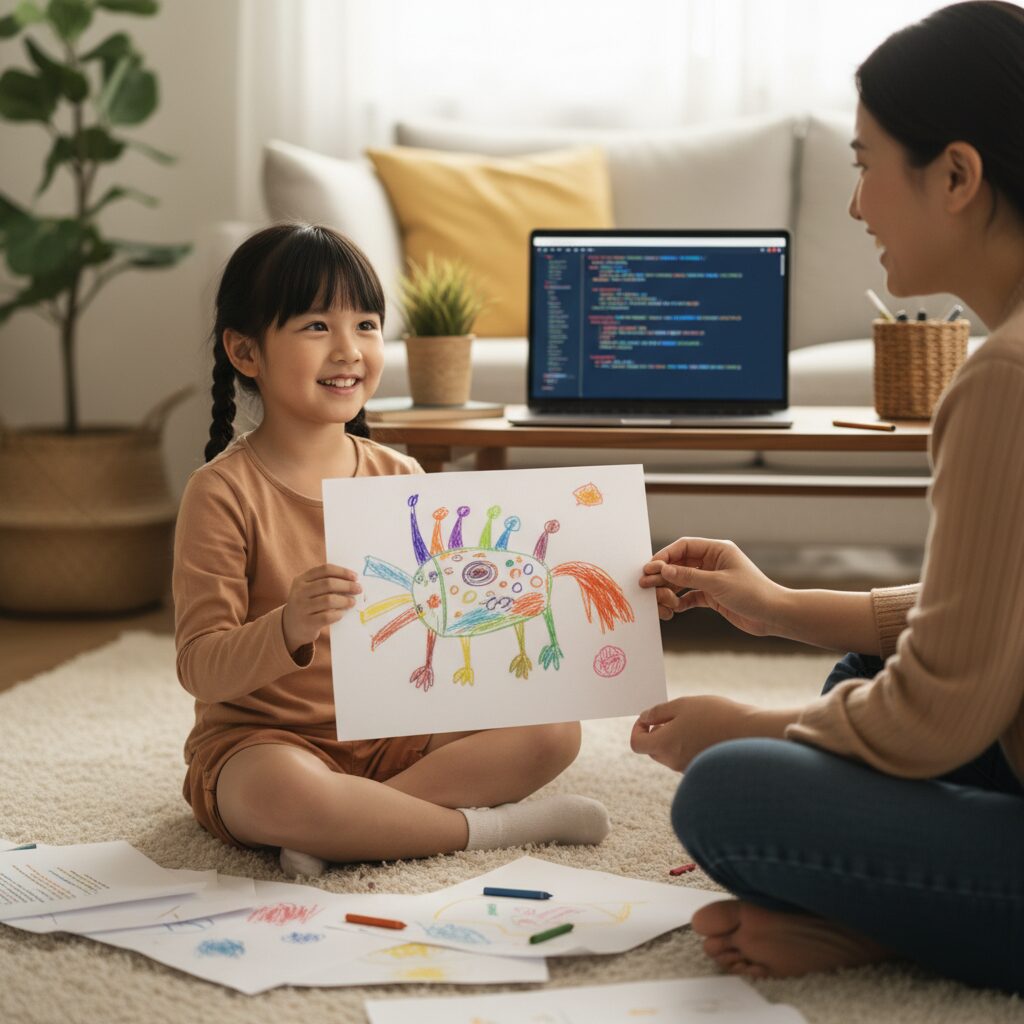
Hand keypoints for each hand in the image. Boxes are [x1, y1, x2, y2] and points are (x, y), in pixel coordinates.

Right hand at [282, 563, 361, 652]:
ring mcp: (301, 607)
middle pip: (328, 584)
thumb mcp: (309, 590)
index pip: (325, 570)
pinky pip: (327, 616)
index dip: (342, 572)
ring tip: (352, 602)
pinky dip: (338, 614)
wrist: (291, 626)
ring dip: (345, 600)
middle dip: (347, 585)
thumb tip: (352, 581)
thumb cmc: (308, 604)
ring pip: (329, 600)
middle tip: (358, 589)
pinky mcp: (306, 622)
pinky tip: (343, 613)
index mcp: (301, 579)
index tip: (355, 577)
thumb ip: (326, 584)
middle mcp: (299, 592)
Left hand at [629, 695, 758, 771]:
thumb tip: (644, 718)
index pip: (637, 743)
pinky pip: (686, 758)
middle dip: (657, 733)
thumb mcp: (683, 705)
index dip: (638, 728)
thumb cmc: (716, 715)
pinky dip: (688, 745)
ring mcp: (689, 768)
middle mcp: (673, 762)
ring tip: (694, 721)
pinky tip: (705, 732)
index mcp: (664, 745)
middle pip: (653, 750)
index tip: (648, 718)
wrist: (752, 733)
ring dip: (674, 738)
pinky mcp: (703, 769)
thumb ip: (658, 712)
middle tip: (674, 716)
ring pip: (670, 754)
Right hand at [639, 537, 784, 636]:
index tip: (650, 568)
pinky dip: (680, 602)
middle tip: (645, 584)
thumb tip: (663, 569)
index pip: (684, 547)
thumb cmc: (753, 593)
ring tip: (659, 600)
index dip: (665, 556)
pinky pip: (689, 595)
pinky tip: (674, 609)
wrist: (774, 615)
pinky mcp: (713, 596)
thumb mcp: (718, 583)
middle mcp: (713, 562)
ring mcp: (712, 579)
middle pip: (679, 564)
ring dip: (669, 590)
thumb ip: (688, 576)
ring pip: (682, 581)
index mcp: (717, 550)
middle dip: (662, 575)